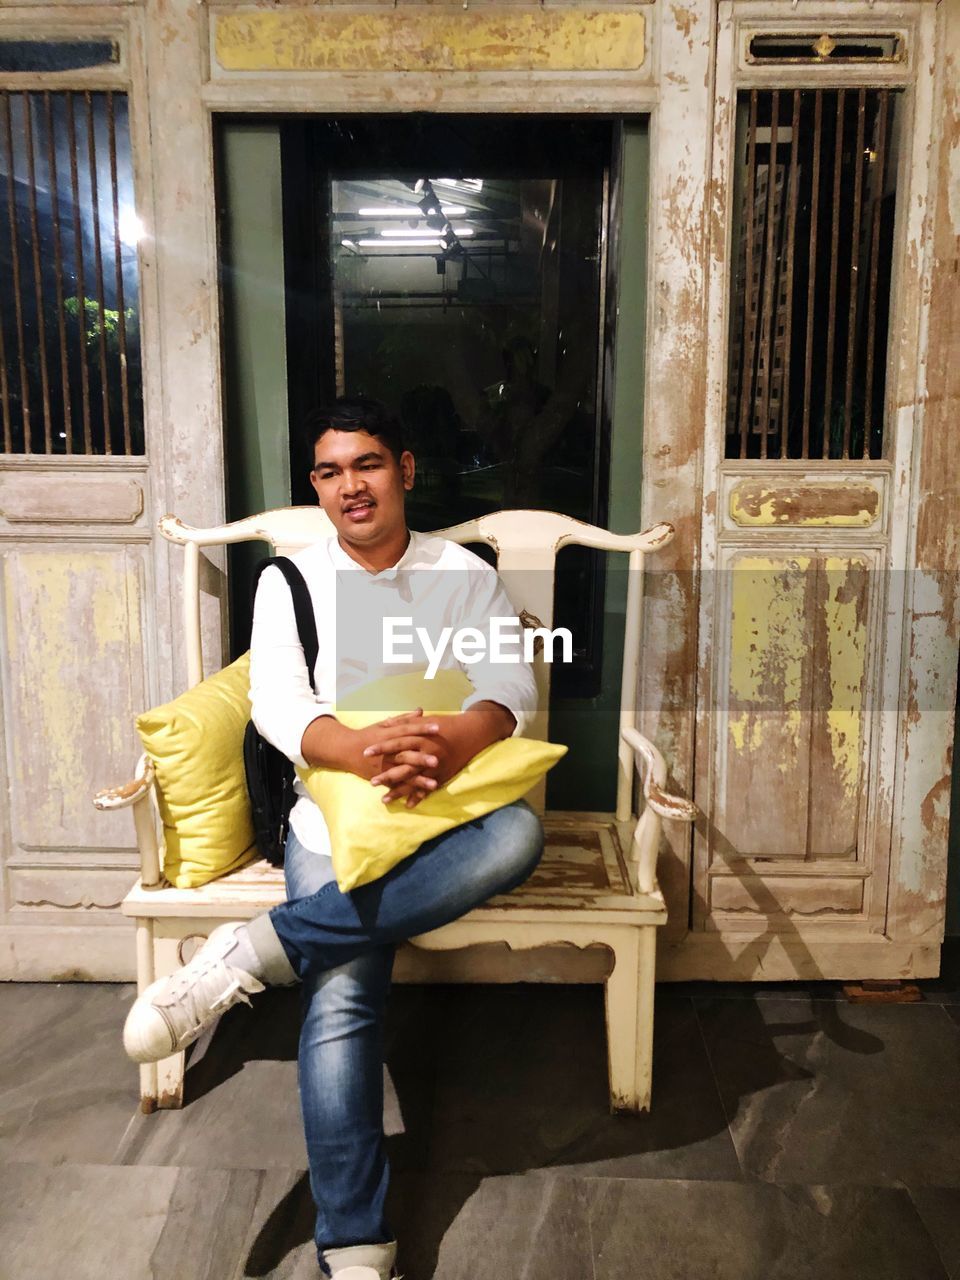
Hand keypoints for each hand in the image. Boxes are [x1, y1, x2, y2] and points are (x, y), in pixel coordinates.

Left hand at [362, 703, 514, 807]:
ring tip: (383, 800)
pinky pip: (428, 788)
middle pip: (402, 765)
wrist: (470, 733)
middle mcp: (426, 753)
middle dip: (386, 775)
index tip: (365, 753)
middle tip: (371, 782)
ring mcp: (435, 766)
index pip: (396, 743)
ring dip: (399, 791)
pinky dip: (418, 797)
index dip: (381, 748)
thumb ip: (406, 722)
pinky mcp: (442, 775)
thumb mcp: (425, 721)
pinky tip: (408, 805)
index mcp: (420, 737)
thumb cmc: (446, 725)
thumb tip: (387, 722)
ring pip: (413, 781)